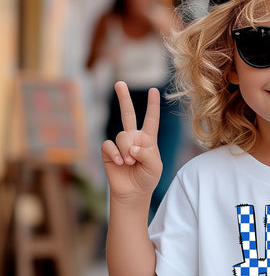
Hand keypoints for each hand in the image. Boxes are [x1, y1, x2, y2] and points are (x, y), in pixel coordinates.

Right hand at [101, 82, 162, 202]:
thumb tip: (132, 147)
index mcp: (148, 139)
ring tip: (130, 162)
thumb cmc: (147, 178)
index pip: (151, 119)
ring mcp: (120, 144)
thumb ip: (147, 154)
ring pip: (122, 136)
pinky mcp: (108, 151)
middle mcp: (133, 138)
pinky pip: (109, 145)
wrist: (132, 192)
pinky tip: (120, 163)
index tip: (154, 90)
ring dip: (126, 150)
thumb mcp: (155, 167)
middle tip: (119, 83)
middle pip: (127, 114)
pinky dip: (115, 153)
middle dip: (123, 98)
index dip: (152, 105)